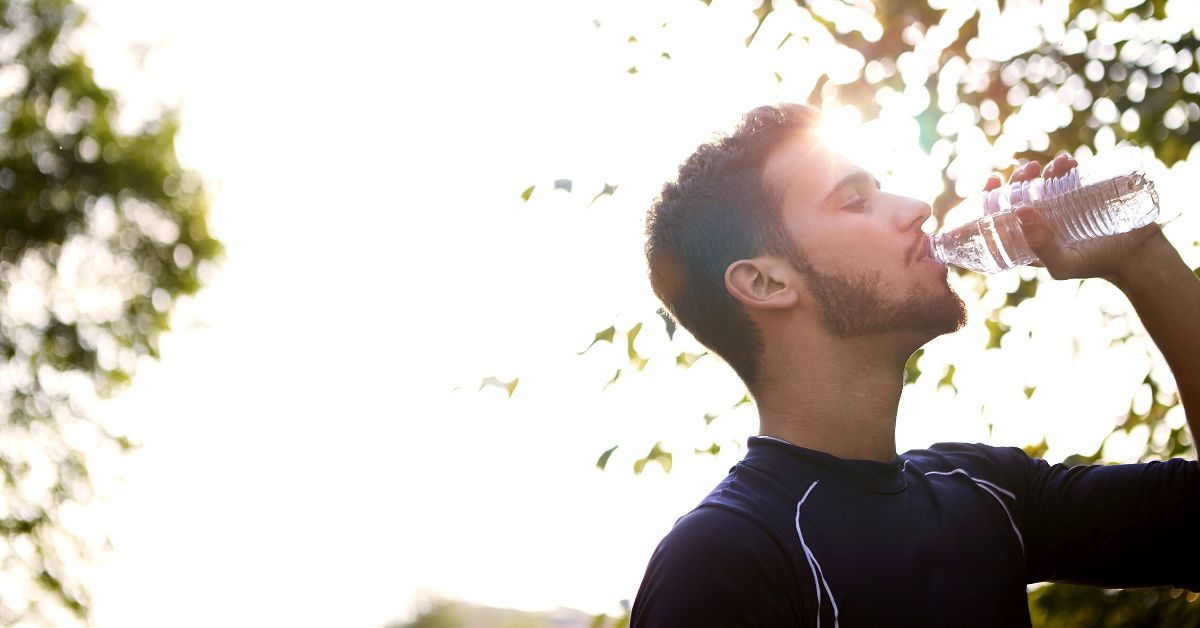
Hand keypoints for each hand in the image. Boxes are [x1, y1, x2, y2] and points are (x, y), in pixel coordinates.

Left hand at [983, 154, 1165, 283]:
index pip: (1000, 217)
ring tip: (1055, 165)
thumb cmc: (1096, 265)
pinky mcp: (1085, 197)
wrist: (1138, 257)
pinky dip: (1065, 167)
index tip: (993, 180)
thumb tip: (1019, 210)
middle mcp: (1043, 222)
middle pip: (1021, 195)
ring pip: (1044, 183)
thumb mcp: (1063, 264)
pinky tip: (1068, 162)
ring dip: (1044, 169)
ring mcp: (1063, 208)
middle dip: (1019, 178)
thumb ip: (1040, 245)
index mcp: (1028, 239)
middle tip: (1029, 169)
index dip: (991, 197)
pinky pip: (1069, 177)